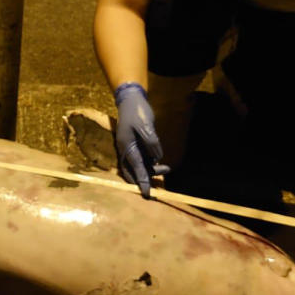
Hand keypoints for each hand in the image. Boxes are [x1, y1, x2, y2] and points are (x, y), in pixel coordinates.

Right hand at [114, 82, 168, 197]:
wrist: (130, 99)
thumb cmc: (137, 112)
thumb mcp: (146, 126)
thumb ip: (152, 143)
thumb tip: (157, 158)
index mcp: (127, 147)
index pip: (136, 168)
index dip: (142, 181)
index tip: (148, 194)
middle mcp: (126, 150)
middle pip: (133, 171)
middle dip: (145, 179)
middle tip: (159, 184)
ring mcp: (130, 147)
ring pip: (138, 166)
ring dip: (151, 170)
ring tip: (167, 169)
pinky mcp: (134, 144)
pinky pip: (141, 159)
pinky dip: (150, 163)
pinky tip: (159, 162)